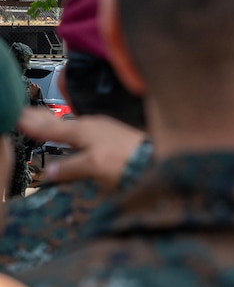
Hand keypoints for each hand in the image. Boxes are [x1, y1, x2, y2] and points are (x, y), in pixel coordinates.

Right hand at [20, 111, 145, 189]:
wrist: (162, 163)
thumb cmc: (129, 162)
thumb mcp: (94, 166)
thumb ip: (71, 168)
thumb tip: (51, 171)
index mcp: (83, 130)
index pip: (51, 128)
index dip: (34, 125)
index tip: (19, 119)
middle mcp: (93, 125)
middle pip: (62, 122)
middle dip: (43, 119)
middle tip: (26, 115)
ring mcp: (106, 130)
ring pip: (75, 126)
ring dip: (59, 124)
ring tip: (46, 123)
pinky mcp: (117, 137)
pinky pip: (87, 131)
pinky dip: (74, 131)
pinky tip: (77, 135)